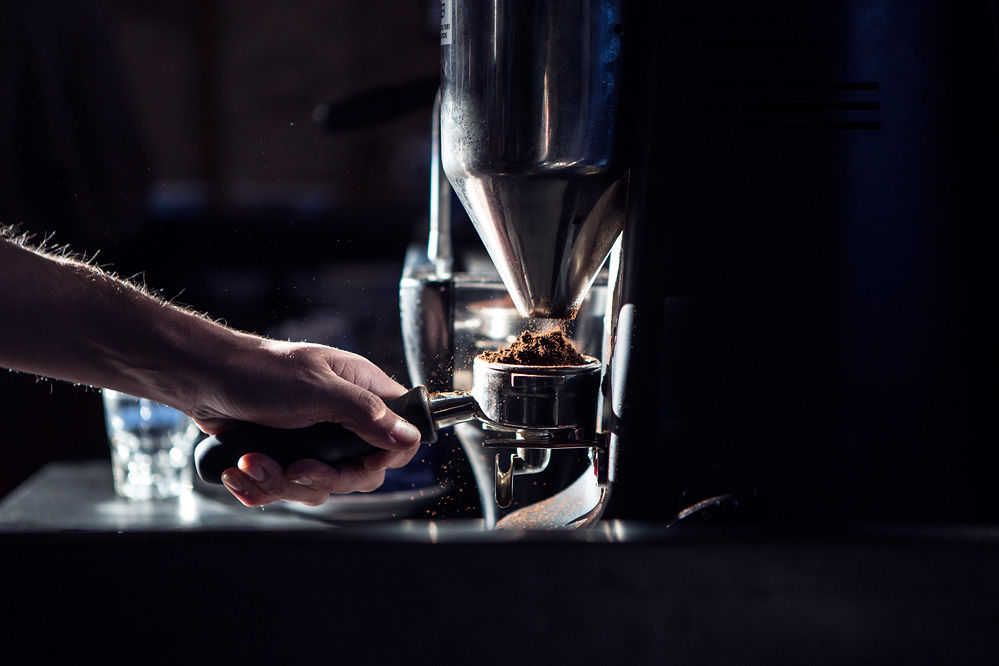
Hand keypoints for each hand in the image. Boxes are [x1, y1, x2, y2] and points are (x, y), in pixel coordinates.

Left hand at [191, 339, 421, 505]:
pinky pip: (287, 490)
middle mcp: (344, 418)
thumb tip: (408, 435)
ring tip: (250, 462)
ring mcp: (315, 441)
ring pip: (320, 487)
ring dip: (280, 483)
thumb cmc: (258, 371)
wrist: (203, 379)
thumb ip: (365, 412)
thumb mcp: (316, 388)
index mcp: (362, 391)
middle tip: (294, 468)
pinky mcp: (286, 457)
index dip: (386, 457)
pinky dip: (260, 488)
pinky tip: (240, 472)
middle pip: (359, 473)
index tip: (359, 464)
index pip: (400, 434)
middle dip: (321, 479)